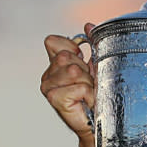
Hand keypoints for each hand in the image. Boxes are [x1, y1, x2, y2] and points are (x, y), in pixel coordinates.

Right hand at [40, 23, 96, 137]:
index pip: (53, 41)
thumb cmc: (98, 95)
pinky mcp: (53, 97)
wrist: (99, 122)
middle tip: (88, 84)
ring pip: (74, 71)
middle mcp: (47, 73)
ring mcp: (47, 86)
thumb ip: (93, 44)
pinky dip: (89, 95)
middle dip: (85, 70)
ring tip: (88, 94)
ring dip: (88, 83)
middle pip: (67, 56)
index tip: (82, 61)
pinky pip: (79, 87)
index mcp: (54, 63)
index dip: (71, 48)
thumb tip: (88, 25)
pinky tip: (86, 103)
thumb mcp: (97, 66)